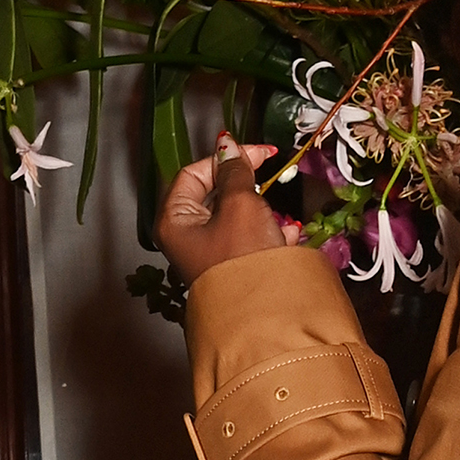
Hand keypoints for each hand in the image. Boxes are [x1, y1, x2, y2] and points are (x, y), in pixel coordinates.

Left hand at [154, 132, 295, 284]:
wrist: (261, 313)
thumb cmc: (242, 259)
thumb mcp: (241, 203)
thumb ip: (236, 171)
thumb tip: (229, 146)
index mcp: (175, 220)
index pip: (194, 173)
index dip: (224, 158)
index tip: (256, 153)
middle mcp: (187, 237)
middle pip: (215, 195)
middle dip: (246, 188)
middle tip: (266, 178)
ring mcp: (210, 254)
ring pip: (236, 217)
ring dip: (262, 211)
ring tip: (277, 217)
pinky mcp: (232, 267)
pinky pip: (250, 239)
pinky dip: (268, 233)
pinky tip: (285, 235)